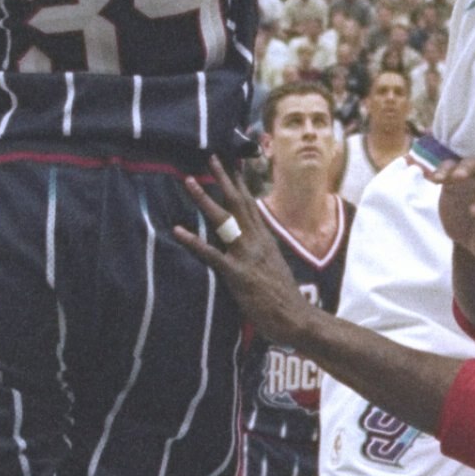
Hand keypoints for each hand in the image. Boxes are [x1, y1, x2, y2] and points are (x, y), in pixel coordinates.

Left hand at [174, 160, 310, 342]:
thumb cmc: (283, 299)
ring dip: (204, 200)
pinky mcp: (237, 274)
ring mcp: (247, 256)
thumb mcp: (273, 267)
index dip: (239, 183)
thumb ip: (260, 253)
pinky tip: (178, 230)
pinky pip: (211, 254)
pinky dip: (194, 241)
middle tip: (211, 158)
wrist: (296, 318)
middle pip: (238, 203)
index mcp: (264, 239)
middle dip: (224, 179)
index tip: (231, 163)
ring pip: (223, 220)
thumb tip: (252, 244)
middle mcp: (256, 241)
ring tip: (189, 182)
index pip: (250, 204)